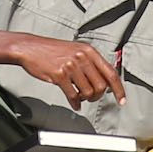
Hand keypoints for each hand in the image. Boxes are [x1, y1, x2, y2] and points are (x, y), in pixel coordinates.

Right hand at [9, 35, 124, 105]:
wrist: (30, 48)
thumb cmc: (53, 51)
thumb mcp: (76, 51)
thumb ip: (91, 63)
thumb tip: (105, 82)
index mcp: (89, 51)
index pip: (111, 72)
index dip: (119, 89)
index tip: (122, 100)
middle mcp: (82, 57)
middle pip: (101, 86)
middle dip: (97, 96)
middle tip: (90, 97)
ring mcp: (71, 65)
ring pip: (88, 92)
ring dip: (85, 99)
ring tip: (79, 96)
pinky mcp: (59, 74)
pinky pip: (73, 95)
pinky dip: (75, 103)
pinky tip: (74, 103)